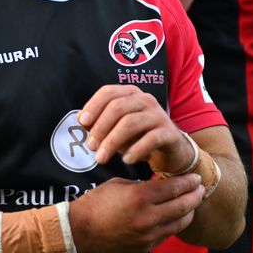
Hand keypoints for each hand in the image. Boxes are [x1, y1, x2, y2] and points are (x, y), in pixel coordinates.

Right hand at [68, 175, 202, 252]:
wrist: (81, 231)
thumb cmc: (96, 203)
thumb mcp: (119, 185)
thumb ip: (142, 185)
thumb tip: (160, 186)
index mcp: (139, 196)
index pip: (173, 187)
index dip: (187, 181)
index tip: (195, 177)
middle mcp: (147, 217)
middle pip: (182, 205)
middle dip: (195, 196)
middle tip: (200, 189)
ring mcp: (148, 234)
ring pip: (179, 223)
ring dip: (189, 211)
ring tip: (192, 203)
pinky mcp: (146, 247)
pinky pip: (167, 234)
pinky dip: (174, 224)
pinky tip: (176, 217)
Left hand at [78, 85, 195, 170]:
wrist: (170, 150)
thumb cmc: (138, 136)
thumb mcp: (116, 128)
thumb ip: (100, 123)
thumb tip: (81, 121)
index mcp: (130, 93)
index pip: (108, 92)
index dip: (93, 106)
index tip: (82, 123)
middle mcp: (145, 99)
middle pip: (117, 107)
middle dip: (100, 127)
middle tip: (91, 147)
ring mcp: (158, 115)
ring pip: (131, 123)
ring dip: (113, 141)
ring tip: (101, 158)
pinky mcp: (169, 133)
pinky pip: (151, 139)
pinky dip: (136, 150)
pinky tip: (126, 160)